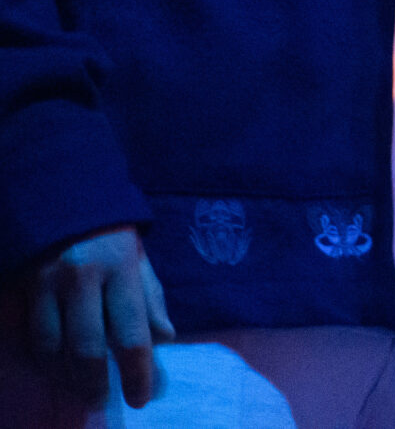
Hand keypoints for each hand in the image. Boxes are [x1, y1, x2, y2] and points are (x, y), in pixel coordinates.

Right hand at [14, 227, 170, 408]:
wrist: (63, 197)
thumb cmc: (110, 232)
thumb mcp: (140, 257)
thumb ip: (151, 298)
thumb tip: (165, 339)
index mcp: (123, 269)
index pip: (133, 332)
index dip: (138, 371)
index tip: (141, 397)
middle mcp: (85, 278)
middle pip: (89, 347)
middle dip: (97, 382)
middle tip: (103, 400)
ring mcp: (51, 283)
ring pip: (55, 347)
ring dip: (67, 376)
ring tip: (80, 389)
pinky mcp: (27, 287)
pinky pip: (34, 336)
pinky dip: (45, 360)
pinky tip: (56, 369)